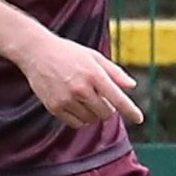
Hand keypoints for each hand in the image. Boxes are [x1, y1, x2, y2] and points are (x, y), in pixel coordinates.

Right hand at [16, 30, 142, 128]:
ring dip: (93, 114)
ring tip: (87, 101)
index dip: (130, 111)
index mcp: (94, 74)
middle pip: (106, 113)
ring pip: (91, 120)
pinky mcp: (54, 107)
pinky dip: (81, 119)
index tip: (139, 119)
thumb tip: (132, 86)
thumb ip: (115, 72)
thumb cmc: (68, 53)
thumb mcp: (94, 57)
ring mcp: (66, 99)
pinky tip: (77, 107)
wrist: (36, 52)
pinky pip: (75, 123)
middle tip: (101, 99)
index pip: (118, 99)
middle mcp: (81, 88)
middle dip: (108, 109)